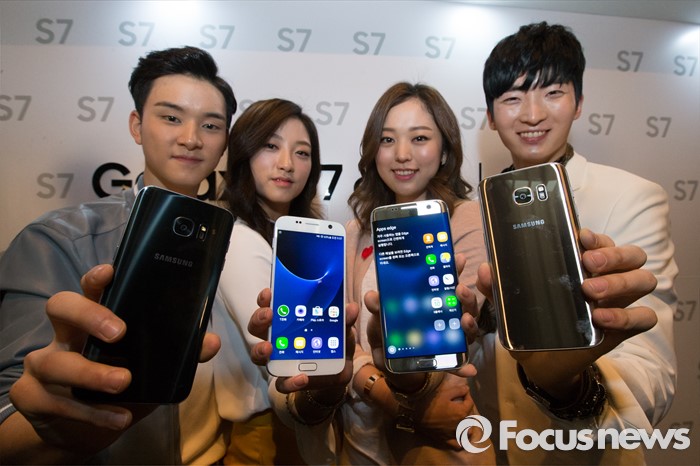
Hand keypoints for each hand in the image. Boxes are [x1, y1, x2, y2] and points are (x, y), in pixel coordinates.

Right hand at [8, 264, 220, 458]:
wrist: (83, 427)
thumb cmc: (119, 381)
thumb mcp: (149, 365)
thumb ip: (178, 351)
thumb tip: (211, 342)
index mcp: (92, 318)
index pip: (89, 288)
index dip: (96, 277)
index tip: (110, 272)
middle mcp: (64, 335)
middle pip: (60, 307)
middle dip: (89, 315)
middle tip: (119, 332)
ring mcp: (45, 365)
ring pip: (55, 362)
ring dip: (91, 373)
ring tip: (123, 381)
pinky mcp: (34, 397)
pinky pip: (59, 402)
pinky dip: (92, 412)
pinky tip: (118, 417)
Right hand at [248, 287, 358, 393]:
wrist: (337, 372)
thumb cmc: (334, 343)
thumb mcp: (341, 330)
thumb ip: (344, 320)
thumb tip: (351, 308)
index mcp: (287, 321)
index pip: (270, 306)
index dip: (265, 299)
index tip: (269, 292)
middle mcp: (277, 338)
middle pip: (257, 327)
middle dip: (259, 319)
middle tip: (269, 314)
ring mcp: (279, 359)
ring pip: (259, 353)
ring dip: (260, 349)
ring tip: (269, 347)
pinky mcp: (287, 380)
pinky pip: (281, 383)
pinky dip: (289, 381)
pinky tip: (301, 377)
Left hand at [362, 253, 476, 392]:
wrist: (389, 364)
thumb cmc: (387, 333)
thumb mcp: (380, 317)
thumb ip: (378, 306)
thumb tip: (372, 296)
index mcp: (431, 301)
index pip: (446, 281)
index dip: (453, 269)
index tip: (457, 258)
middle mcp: (446, 317)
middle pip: (463, 303)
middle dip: (465, 295)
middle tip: (459, 288)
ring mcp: (449, 338)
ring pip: (467, 329)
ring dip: (469, 323)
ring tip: (464, 319)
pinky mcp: (447, 359)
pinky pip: (458, 363)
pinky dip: (464, 367)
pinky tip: (469, 369)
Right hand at [414, 379, 473, 449]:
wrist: (416, 413)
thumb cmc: (430, 402)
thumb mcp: (445, 392)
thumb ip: (458, 390)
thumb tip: (467, 389)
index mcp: (461, 412)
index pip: (470, 403)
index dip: (468, 396)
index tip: (464, 393)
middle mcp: (460, 425)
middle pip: (471, 418)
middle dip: (469, 410)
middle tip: (463, 405)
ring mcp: (453, 434)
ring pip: (467, 433)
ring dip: (468, 427)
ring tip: (464, 421)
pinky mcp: (446, 440)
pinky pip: (457, 445)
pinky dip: (461, 442)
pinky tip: (459, 437)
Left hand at [476, 228, 656, 399]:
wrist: (541, 361)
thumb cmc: (531, 323)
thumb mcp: (512, 305)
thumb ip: (497, 287)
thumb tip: (485, 270)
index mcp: (583, 264)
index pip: (601, 241)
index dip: (596, 235)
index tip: (580, 236)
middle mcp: (608, 278)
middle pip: (632, 254)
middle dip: (613, 254)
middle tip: (587, 263)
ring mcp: (619, 302)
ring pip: (643, 280)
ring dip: (619, 282)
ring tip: (590, 292)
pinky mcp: (624, 328)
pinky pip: (644, 317)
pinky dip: (627, 315)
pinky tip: (601, 318)